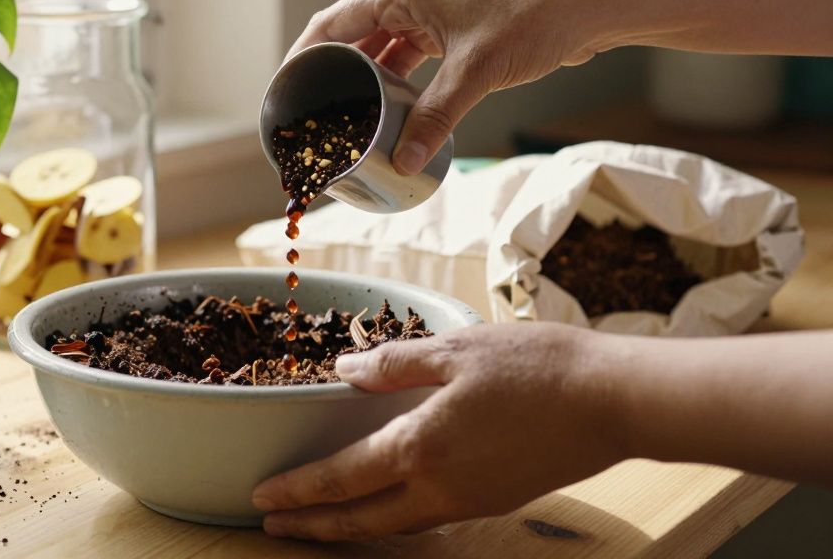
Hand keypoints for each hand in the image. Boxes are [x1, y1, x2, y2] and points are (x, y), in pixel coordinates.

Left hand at [251, 323, 626, 540]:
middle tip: (273, 525)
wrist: (614, 402)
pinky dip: (394, 519)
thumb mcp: (456, 349)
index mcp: (422, 448)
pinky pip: (430, 519)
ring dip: (351, 528)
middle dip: (312, 527)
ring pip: (396, 526)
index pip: (341, 480)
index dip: (299, 490)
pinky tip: (389, 506)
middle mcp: (440, 488)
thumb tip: (344, 370)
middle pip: (361, 521)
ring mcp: (470, 500)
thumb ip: (394, 364)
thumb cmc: (537, 368)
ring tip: (320, 522)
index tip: (263, 496)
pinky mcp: (496, 499)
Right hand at [290, 0, 612, 174]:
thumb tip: (406, 162)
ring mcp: (427, 12)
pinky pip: (406, 58)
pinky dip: (394, 84)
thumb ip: (435, 117)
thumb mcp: (475, 73)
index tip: (283, 92)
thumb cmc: (532, 19)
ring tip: (345, 120)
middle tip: (311, 114)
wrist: (585, 7)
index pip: (330, 24)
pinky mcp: (447, 29)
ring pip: (378, 51)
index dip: (301, 58)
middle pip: (349, 38)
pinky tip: (389, 112)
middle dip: (330, 76)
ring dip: (363, 83)